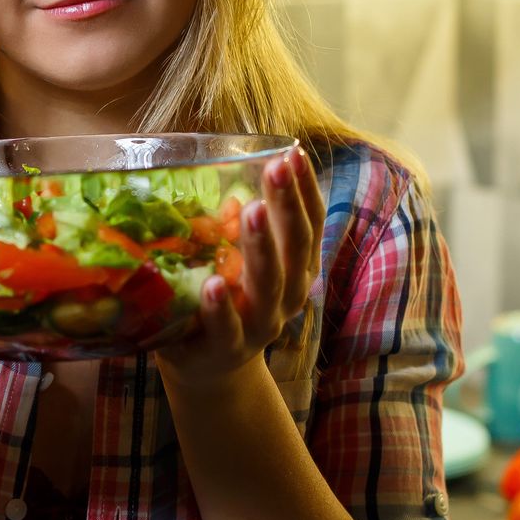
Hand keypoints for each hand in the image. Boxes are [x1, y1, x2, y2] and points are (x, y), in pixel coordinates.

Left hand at [158, 146, 324, 383]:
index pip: (311, 223)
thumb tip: (223, 165)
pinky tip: (213, 284)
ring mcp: (259, 324)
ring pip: (268, 285)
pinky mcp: (226, 349)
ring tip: (250, 210)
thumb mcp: (240, 257)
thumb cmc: (226, 297)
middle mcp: (288, 295)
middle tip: (277, 167)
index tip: (294, 153)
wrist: (208, 366)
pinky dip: (221, 308)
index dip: (306, 189)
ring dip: (262, 246)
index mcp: (296, 267)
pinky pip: (227, 328)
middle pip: (296, 247)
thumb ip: (240, 222)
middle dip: (288, 206)